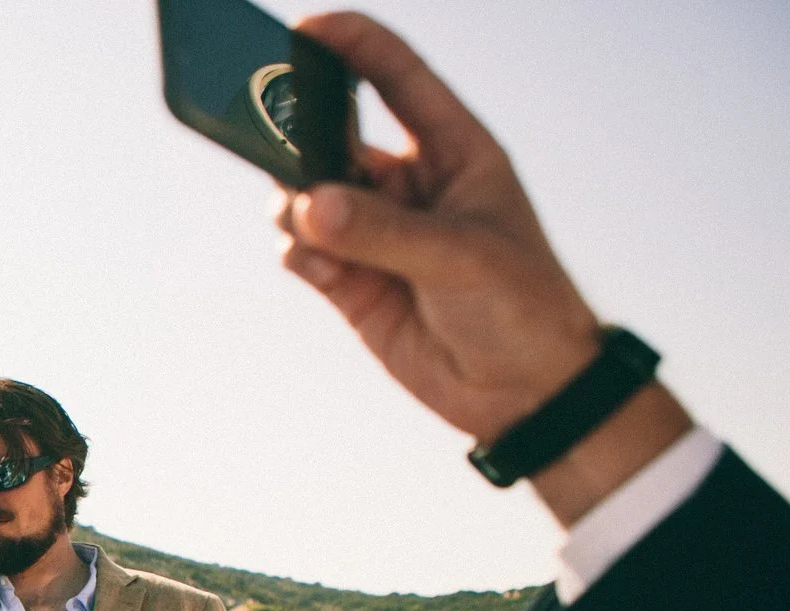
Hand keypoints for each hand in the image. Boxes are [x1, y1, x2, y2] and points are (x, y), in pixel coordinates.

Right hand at [278, 15, 693, 526]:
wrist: (525, 394)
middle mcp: (408, 184)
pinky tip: (325, 274)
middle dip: (297, 132)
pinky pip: (302, 251)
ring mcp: (374, 233)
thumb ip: (382, 230)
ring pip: (306, 196)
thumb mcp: (460, 256)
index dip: (354, 46)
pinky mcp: (349, 282)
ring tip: (310, 229)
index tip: (303, 30)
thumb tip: (308, 204)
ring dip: (296, 206)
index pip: (397, 79)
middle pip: (334, 136)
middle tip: (264, 131)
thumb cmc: (520, 305)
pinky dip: (300, 255)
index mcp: (454, 151)